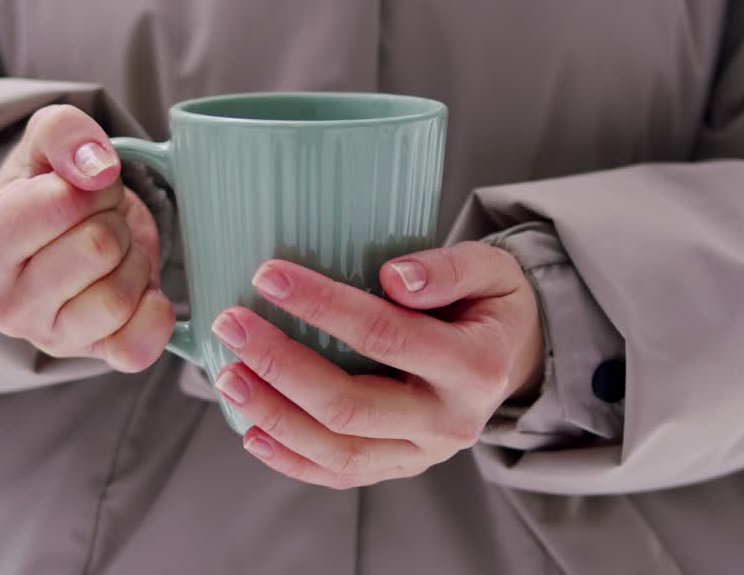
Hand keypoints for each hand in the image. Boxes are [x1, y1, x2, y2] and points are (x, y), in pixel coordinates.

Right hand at [0, 105, 173, 371]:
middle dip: (113, 219)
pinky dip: (154, 311)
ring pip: (119, 295)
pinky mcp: (96, 358)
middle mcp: (7, 306)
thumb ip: (62, 132)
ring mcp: (51, 339)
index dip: (90, 186)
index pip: (57, 207)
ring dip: (133, 259)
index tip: (82, 188)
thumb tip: (96, 167)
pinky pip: (140, 346)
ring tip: (113, 251)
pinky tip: (139, 289)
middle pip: (98, 247)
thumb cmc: (50, 191)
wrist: (68, 236)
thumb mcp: (45, 145)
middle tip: (101, 219)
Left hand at [210, 242, 544, 488]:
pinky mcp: (402, 465)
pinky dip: (291, 460)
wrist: (515, 357)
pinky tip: (251, 432)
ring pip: (339, 450)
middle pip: (351, 405)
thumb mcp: (492, 269)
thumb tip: (394, 277)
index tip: (269, 276)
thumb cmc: (493, 305)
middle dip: (281, 366)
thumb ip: (449, 268)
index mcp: (473, 366)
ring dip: (275, 416)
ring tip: (228, 377)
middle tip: (232, 324)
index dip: (323, 306)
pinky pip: (342, 475)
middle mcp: (449, 421)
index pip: (386, 336)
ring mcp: (423, 452)